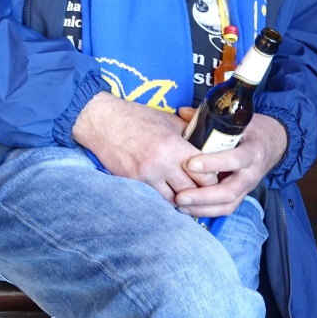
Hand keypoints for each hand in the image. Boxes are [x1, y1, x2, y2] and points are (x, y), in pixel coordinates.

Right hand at [72, 93, 217, 203]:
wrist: (102, 121)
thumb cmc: (137, 117)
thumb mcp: (169, 120)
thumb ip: (190, 133)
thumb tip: (210, 145)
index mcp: (174, 145)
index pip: (204, 174)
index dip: (212, 179)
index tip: (213, 178)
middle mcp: (161, 163)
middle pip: (192, 191)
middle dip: (200, 193)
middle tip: (205, 192)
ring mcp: (146, 176)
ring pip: (174, 200)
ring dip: (183, 200)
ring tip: (189, 197)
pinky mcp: (133, 183)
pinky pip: (155, 199)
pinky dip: (165, 200)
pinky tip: (170, 197)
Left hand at [174, 110, 287, 217]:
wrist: (274, 143)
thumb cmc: (253, 130)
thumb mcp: (237, 120)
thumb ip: (210, 118)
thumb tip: (182, 112)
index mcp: (253, 151)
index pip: (235, 160)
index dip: (213, 164)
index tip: (190, 164)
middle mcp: (252, 172)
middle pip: (230, 191)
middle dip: (203, 196)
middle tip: (180, 195)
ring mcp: (248, 186)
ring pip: (227, 204)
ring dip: (202, 208)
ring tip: (180, 204)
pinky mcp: (242, 194)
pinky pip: (226, 208)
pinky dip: (207, 211)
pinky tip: (188, 209)